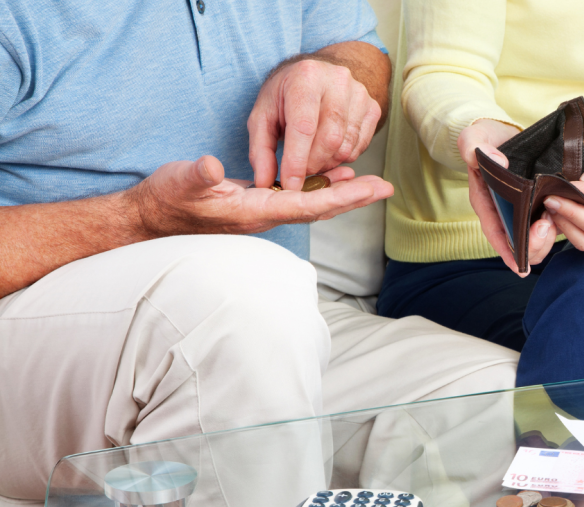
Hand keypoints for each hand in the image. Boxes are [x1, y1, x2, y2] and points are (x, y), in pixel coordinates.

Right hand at [126, 156, 392, 237]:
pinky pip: (298, 196)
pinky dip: (320, 187)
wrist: (150, 216)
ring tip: (369, 182)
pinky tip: (333, 175)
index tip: (372, 188)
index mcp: (255, 210)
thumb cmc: (166, 199)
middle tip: (386, 187)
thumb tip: (213, 166)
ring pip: (312, 202)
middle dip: (354, 197)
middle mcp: (265, 214)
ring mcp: (262, 210)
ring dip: (341, 193)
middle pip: (320, 207)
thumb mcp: (181, 181)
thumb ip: (199, 175)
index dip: (343, 196)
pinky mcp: (256, 203)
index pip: (309, 204)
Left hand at [248, 57, 380, 190]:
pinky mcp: (373, 108)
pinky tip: (328, 150)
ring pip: (346, 147)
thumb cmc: (285, 96)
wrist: (315, 76)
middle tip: (300, 172)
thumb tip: (264, 182)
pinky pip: (359, 147)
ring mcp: (360, 94)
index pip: (304, 127)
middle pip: (330, 140)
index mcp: (305, 77)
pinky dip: (342, 158)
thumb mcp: (262, 116)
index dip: (297, 161)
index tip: (290, 186)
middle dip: (313, 165)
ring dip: (328, 164)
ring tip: (312, 158)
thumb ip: (260, 150)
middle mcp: (337, 81)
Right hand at [458, 119, 556, 275]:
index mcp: (486, 201)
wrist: (502, 130)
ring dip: (547, 236)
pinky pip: (550, 219)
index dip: (506, 250)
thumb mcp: (474, 138)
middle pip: (518, 240)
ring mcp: (523, 207)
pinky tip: (567, 217)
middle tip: (545, 228)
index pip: (495, 231)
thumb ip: (473, 147)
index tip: (519, 264)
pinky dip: (558, 222)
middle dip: (532, 245)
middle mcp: (504, 210)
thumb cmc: (485, 139)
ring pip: (535, 235)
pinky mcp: (539, 200)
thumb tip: (495, 161)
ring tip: (555, 222)